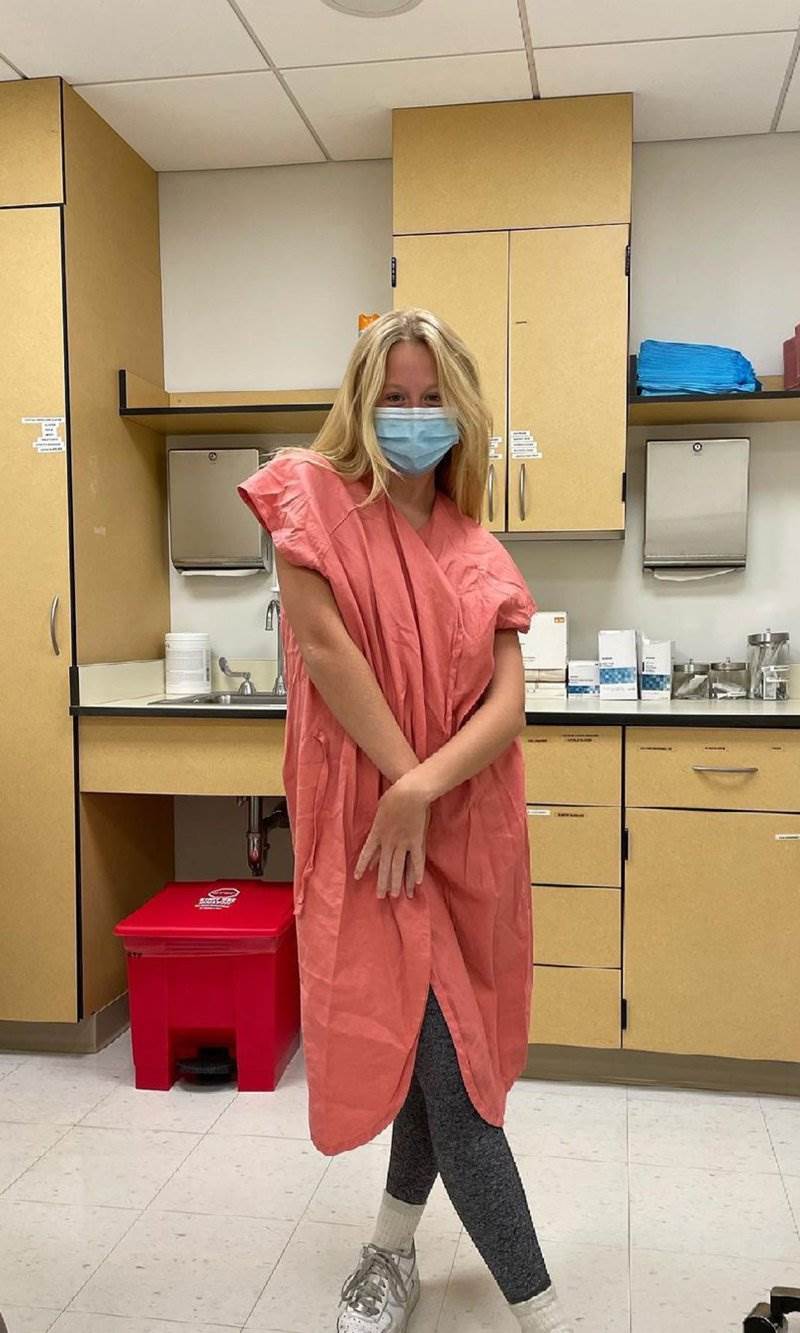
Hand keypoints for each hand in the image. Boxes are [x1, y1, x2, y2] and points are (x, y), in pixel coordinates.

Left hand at [354, 770, 430, 899]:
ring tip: (395, 895)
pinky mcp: (417, 840)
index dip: (362, 866)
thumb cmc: (393, 796)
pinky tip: (417, 882)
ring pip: (398, 866)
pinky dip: (417, 871)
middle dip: (382, 882)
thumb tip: (375, 832)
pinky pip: (417, 860)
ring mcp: (403, 842)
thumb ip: (376, 824)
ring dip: (396, 882)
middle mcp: (388, 841)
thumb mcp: (379, 810)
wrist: (409, 791)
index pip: (366, 854)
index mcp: (376, 833)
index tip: (358, 877)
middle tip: (380, 896)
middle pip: (384, 866)